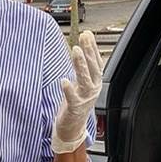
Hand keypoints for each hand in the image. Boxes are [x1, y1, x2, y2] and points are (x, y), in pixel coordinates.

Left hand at [51, 31, 102, 153]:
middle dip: (88, 52)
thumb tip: (83, 46)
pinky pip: (72, 97)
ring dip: (81, 65)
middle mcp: (92, 89)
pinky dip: (68, 89)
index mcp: (95, 81)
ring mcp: (84, 98)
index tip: (87, 34)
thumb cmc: (76, 102)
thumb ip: (83, 66)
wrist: (73, 127)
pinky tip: (64, 80)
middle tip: (83, 38)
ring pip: (85, 79)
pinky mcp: (74, 108)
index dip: (92, 48)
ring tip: (76, 52)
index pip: (96, 61)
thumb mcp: (82, 82)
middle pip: (93, 68)